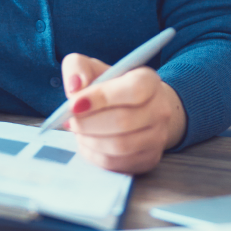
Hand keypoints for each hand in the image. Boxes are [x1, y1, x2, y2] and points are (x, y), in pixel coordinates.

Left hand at [59, 53, 186, 173]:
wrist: (136, 110)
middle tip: (70, 121)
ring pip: (120, 146)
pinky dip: (94, 155)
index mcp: (149, 81)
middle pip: (124, 121)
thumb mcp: (92, 69)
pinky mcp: (148, 159)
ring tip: (78, 131)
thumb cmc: (111, 88)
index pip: (133, 90)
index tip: (73, 104)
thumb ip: (78, 67)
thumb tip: (74, 87)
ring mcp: (157, 137)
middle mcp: (160, 109)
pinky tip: (87, 142)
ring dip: (90, 140)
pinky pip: (117, 163)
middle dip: (89, 123)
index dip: (101, 98)